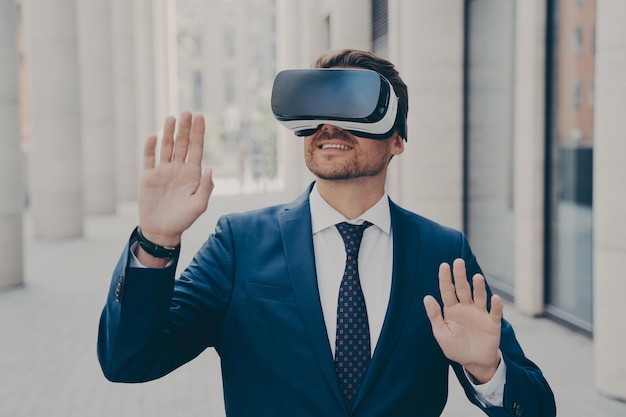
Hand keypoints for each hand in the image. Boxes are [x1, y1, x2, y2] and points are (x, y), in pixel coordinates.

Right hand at [138, 112, 213, 246]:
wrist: (162, 231)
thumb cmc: (183, 220)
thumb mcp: (199, 205)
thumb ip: (206, 187)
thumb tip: (209, 169)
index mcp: (192, 174)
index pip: (197, 148)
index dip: (198, 133)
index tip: (200, 117)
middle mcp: (178, 169)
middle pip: (182, 144)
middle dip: (185, 128)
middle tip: (187, 112)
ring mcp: (162, 171)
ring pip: (166, 147)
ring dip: (168, 133)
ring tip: (171, 118)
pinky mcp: (148, 177)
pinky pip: (149, 159)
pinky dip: (150, 147)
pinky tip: (153, 136)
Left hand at [423, 258, 502, 382]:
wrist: (474, 363)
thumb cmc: (455, 348)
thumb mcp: (441, 334)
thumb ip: (434, 316)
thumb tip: (427, 297)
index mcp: (451, 310)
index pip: (447, 291)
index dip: (445, 279)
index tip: (444, 266)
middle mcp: (466, 308)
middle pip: (462, 289)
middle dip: (460, 276)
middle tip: (458, 262)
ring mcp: (479, 314)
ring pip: (479, 297)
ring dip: (479, 287)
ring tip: (477, 277)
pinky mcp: (492, 323)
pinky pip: (494, 312)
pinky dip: (495, 305)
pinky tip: (494, 298)